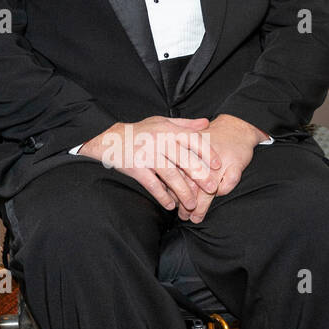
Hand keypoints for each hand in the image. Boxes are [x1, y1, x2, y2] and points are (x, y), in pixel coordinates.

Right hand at [78, 115, 221, 211]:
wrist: (111, 140)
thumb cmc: (141, 131)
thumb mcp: (162, 122)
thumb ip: (185, 124)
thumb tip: (206, 123)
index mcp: (167, 129)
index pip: (192, 139)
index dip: (207, 152)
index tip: (217, 165)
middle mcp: (159, 140)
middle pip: (184, 159)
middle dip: (200, 176)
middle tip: (212, 189)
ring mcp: (147, 154)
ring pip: (170, 175)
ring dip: (182, 191)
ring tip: (192, 204)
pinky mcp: (136, 167)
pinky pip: (152, 184)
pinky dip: (162, 196)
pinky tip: (170, 205)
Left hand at [179, 114, 267, 223]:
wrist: (236, 128)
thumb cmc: (211, 140)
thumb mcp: (191, 148)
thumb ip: (178, 164)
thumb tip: (162, 185)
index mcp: (189, 152)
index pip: (179, 176)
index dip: (175, 193)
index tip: (173, 206)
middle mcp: (203, 158)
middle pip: (192, 185)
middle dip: (187, 204)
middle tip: (184, 217)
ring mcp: (220, 161)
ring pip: (209, 188)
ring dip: (202, 205)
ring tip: (196, 218)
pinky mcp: (236, 163)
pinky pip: (229, 182)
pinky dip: (223, 190)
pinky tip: (218, 195)